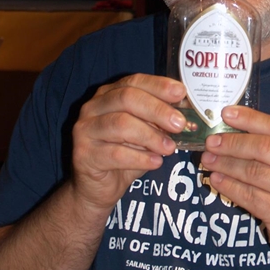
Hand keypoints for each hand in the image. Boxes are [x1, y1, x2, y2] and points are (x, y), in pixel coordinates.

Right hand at [71, 73, 186, 212]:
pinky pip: (114, 153)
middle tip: (179, 124)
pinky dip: (140, 158)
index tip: (180, 93)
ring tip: (170, 148)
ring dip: (150, 136)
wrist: (98, 188)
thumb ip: (159, 122)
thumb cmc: (125, 155)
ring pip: (120, 124)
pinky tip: (156, 162)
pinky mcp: (83, 155)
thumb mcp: (145, 134)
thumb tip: (186, 116)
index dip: (158, 85)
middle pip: (127, 98)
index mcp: (109, 94)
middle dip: (157, 110)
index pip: (134, 81)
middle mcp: (93, 107)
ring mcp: (85, 130)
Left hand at [200, 106, 269, 267]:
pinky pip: (249, 196)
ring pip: (253, 172)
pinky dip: (229, 186)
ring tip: (208, 160)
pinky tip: (216, 180)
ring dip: (225, 164)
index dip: (250, 119)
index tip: (227, 113)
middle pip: (263, 148)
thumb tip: (238, 129)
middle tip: (211, 142)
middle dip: (232, 143)